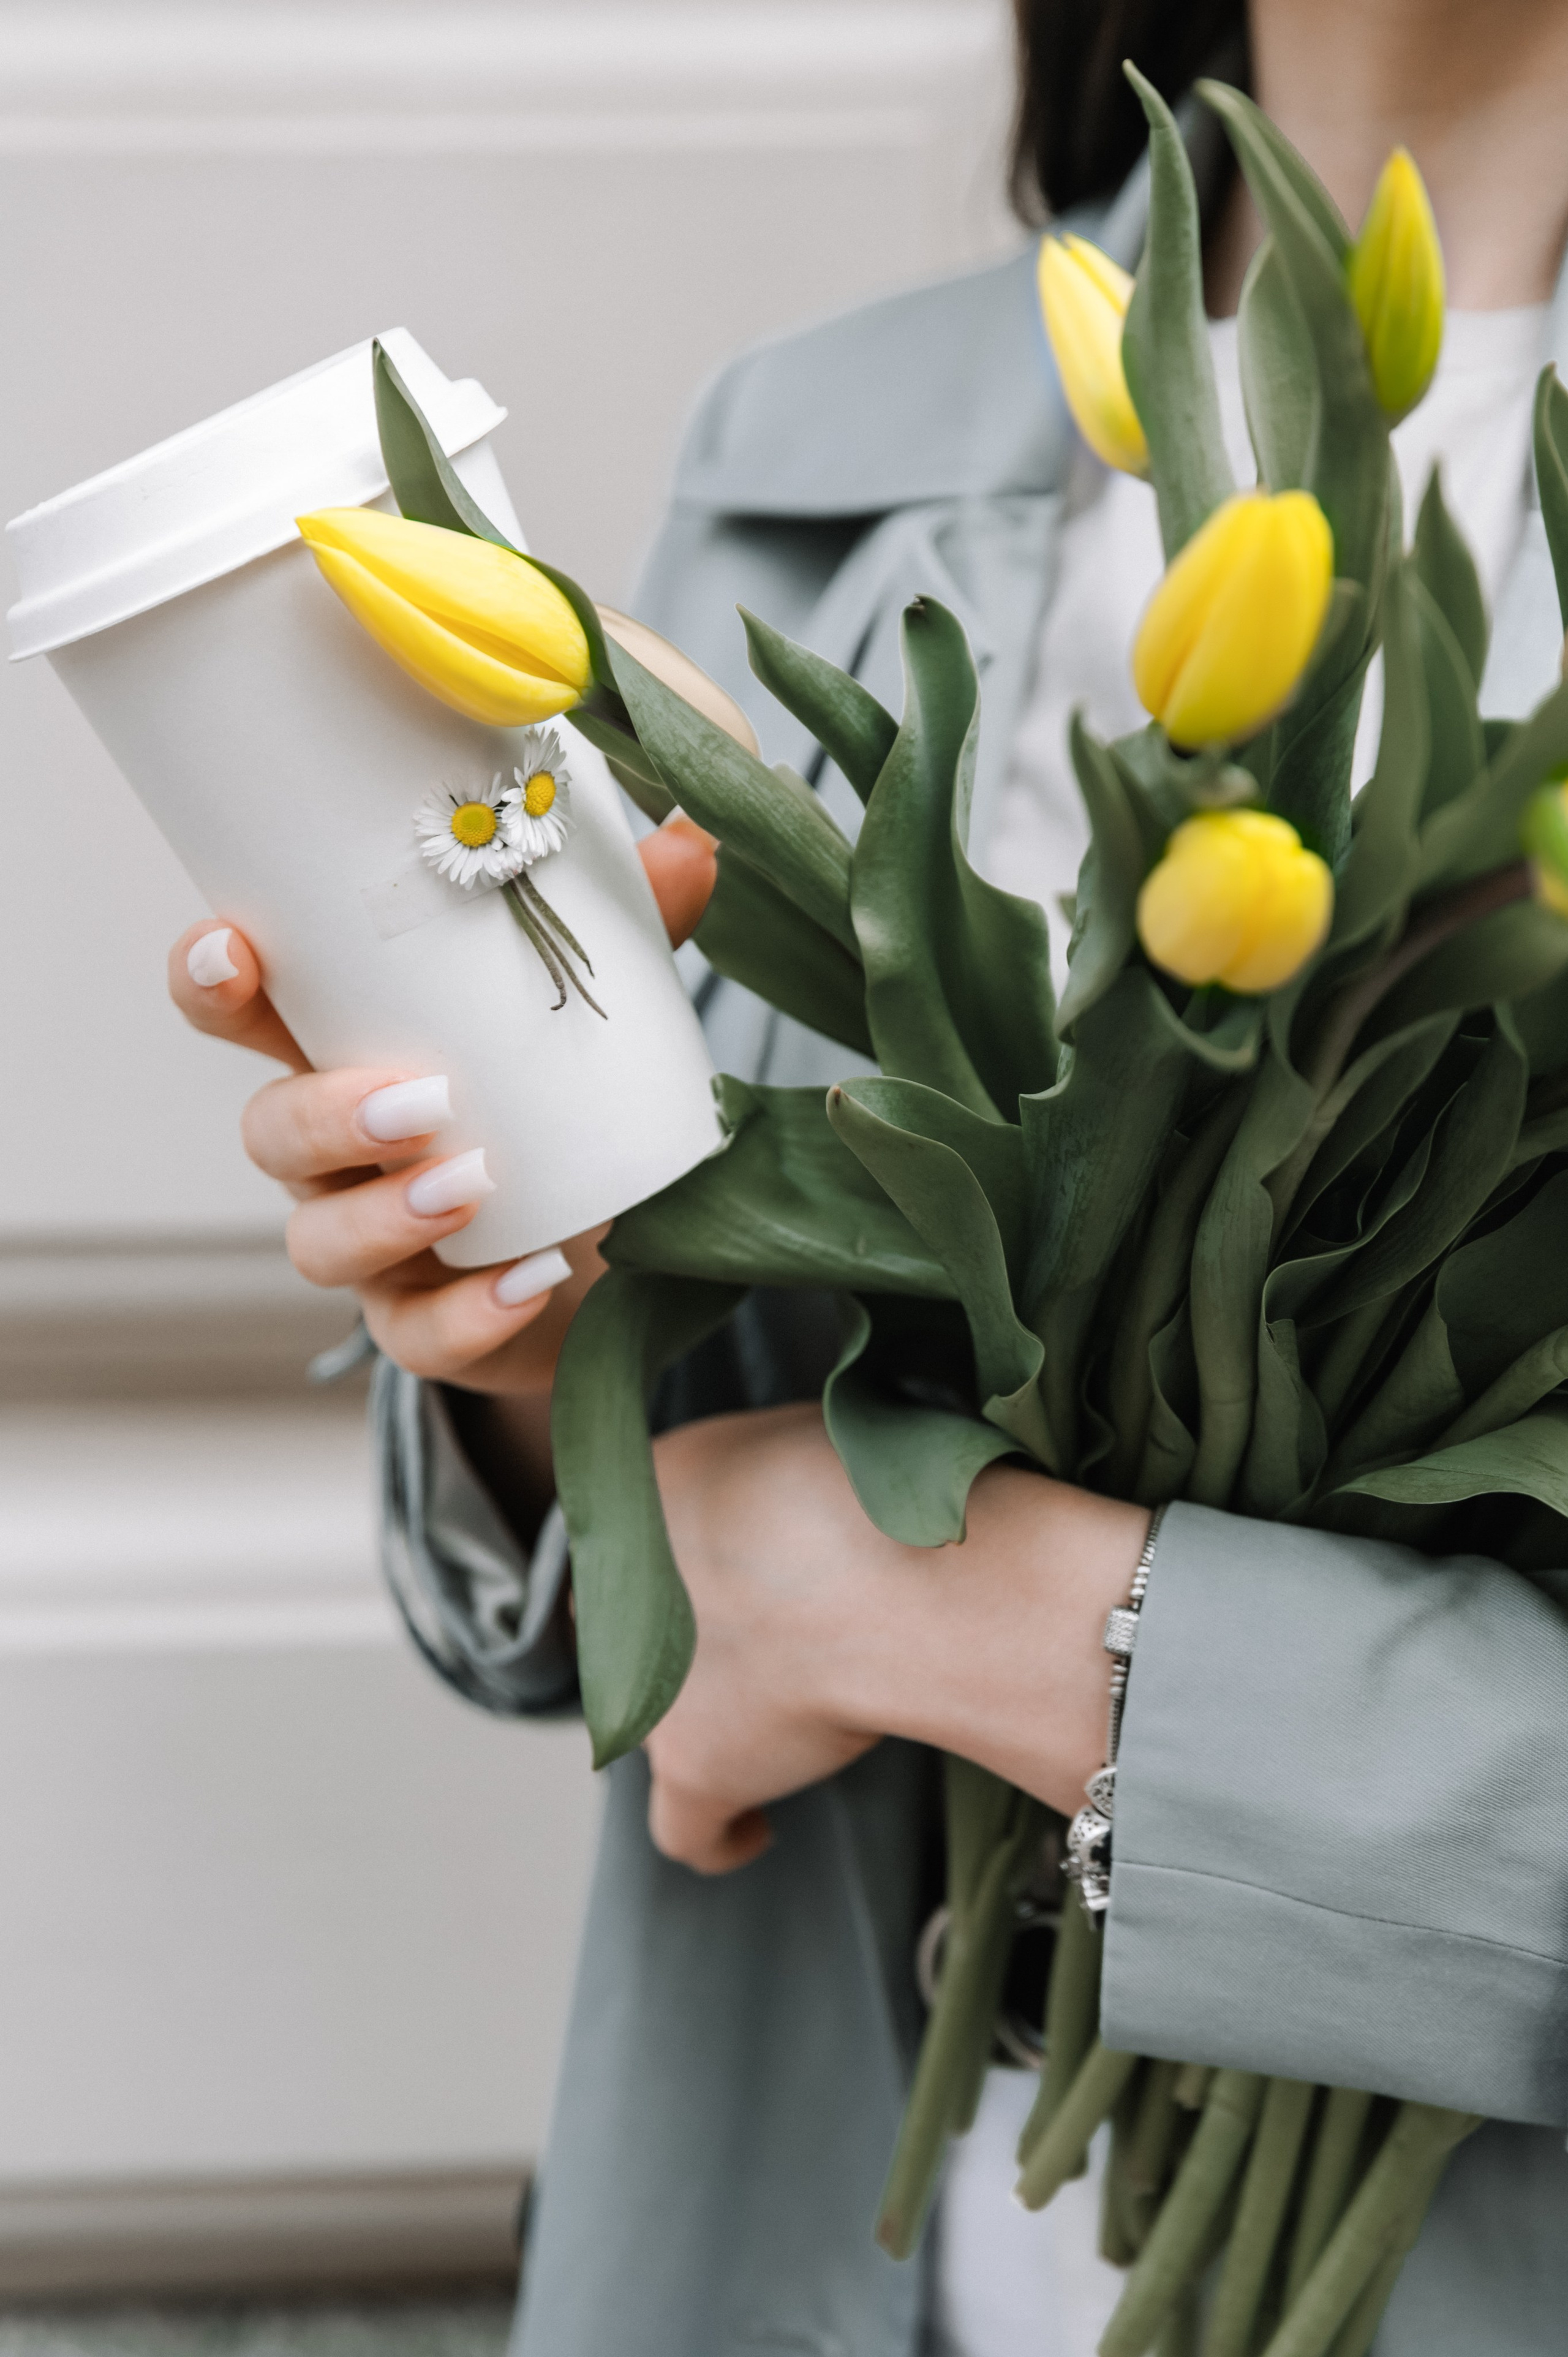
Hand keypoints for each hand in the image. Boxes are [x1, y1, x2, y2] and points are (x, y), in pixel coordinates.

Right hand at [168, 815, 717, 1394]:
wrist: (617, 1253)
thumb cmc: (567, 1108)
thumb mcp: (595, 1013)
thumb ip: (631, 932)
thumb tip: (690, 839)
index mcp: (350, 1050)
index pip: (241, 1012)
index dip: (212, 980)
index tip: (236, 948)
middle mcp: (339, 1153)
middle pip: (271, 1131)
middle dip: (326, 1112)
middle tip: (420, 1098)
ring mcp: (375, 1248)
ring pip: (322, 1241)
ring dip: (386, 1212)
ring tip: (472, 1183)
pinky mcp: (428, 1326)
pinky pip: (418, 1336)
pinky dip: (470, 1312)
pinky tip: (528, 1279)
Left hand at [647, 1403, 1149, 1873]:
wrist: (881, 1577)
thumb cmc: (871, 1489)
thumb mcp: (809, 1433)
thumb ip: (771, 1469)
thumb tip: (793, 1493)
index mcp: (648, 1485)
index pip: (643, 1523)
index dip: (691, 1546)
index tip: (740, 1560)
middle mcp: (620, 1585)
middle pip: (630, 1619)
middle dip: (686, 1628)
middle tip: (767, 1631)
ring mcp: (648, 1686)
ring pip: (651, 1713)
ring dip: (705, 1714)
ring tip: (782, 1715)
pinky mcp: (693, 1766)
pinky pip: (688, 1828)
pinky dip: (722, 1834)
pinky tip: (752, 1832)